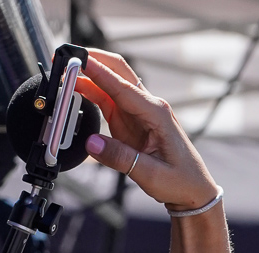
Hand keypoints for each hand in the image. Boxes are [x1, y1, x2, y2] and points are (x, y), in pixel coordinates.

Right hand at [78, 51, 218, 211]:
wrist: (193, 190)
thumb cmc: (180, 180)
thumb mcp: (151, 175)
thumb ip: (121, 158)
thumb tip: (92, 144)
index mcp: (157, 114)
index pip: (123, 87)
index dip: (100, 74)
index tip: (80, 62)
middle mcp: (148, 107)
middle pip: (118, 72)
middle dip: (93, 61)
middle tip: (69, 57)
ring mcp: (138, 112)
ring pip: (111, 84)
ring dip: (89, 76)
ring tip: (66, 73)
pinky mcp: (131, 122)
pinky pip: (109, 101)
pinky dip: (92, 93)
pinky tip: (77, 89)